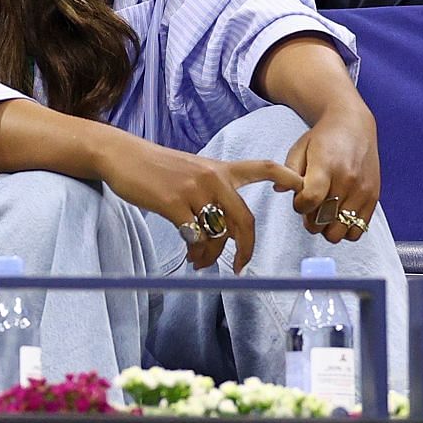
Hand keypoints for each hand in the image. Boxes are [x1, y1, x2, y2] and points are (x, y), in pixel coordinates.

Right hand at [95, 137, 305, 272]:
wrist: (123, 156)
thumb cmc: (156, 168)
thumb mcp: (191, 170)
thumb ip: (211, 193)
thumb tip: (220, 234)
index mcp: (219, 168)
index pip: (262, 167)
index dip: (285, 176)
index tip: (300, 189)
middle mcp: (212, 177)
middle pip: (244, 219)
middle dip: (246, 248)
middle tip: (240, 266)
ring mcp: (194, 190)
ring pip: (218, 234)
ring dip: (212, 256)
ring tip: (200, 262)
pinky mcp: (174, 203)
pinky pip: (196, 237)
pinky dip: (196, 252)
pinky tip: (190, 255)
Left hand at [282, 102, 379, 245]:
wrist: (354, 125)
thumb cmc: (323, 138)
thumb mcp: (300, 148)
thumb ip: (288, 172)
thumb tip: (280, 190)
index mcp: (326, 166)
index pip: (309, 200)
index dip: (299, 206)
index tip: (300, 198)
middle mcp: (347, 180)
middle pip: (323, 221)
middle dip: (311, 219)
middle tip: (311, 206)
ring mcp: (362, 192)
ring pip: (338, 232)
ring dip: (327, 227)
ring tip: (325, 211)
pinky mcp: (373, 199)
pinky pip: (357, 232)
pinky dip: (345, 229)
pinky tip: (339, 214)